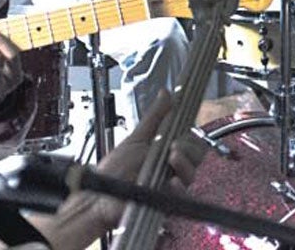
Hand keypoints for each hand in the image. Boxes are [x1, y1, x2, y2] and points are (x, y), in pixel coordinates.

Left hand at [88, 89, 206, 228]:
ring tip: (172, 157)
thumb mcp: (137, 137)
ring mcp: (170, 185)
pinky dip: (179, 186)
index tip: (184, 129)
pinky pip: (181, 194)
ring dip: (184, 163)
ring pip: (191, 173)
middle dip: (189, 147)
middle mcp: (172, 168)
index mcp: (167, 151)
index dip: (191, 134)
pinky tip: (172, 181)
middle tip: (174, 145)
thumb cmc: (114, 169)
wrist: (98, 196)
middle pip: (196, 155)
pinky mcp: (166, 201)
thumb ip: (155, 116)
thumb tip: (166, 92)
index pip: (192, 140)